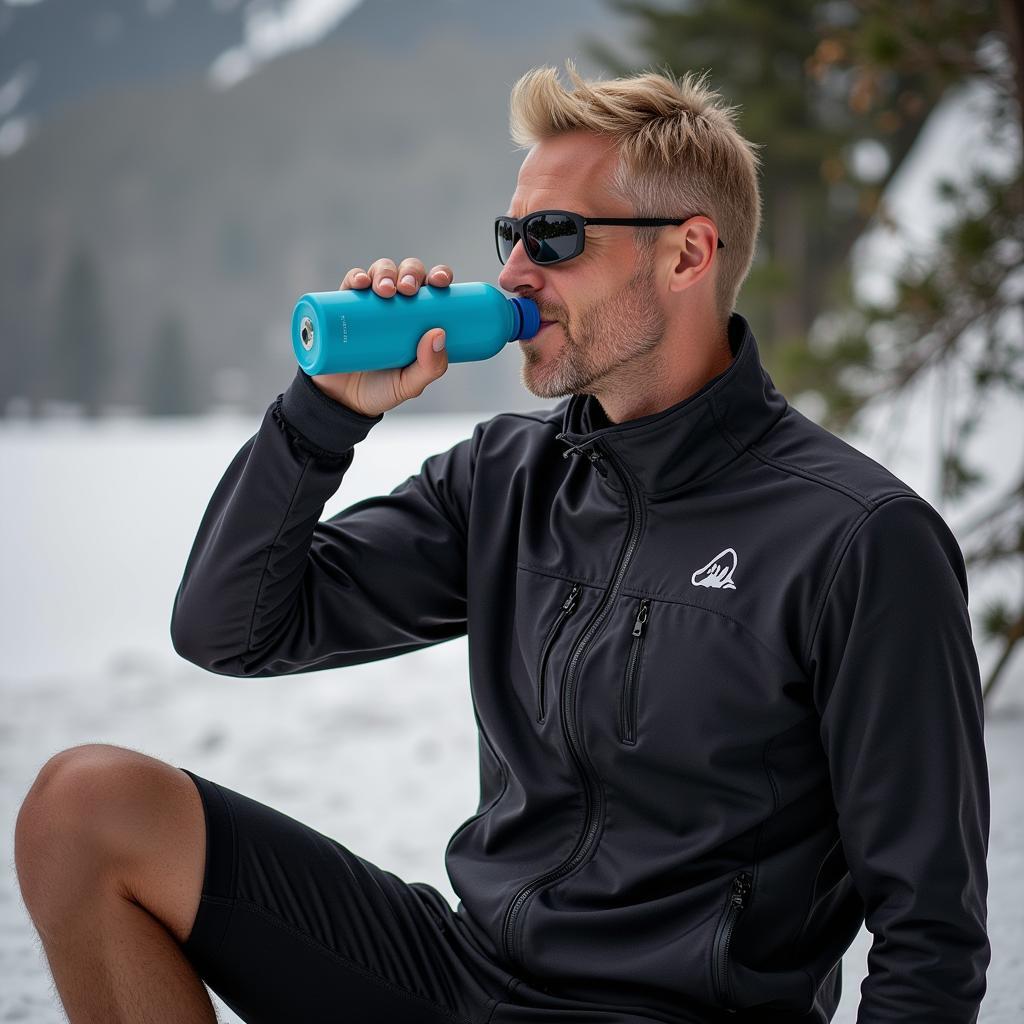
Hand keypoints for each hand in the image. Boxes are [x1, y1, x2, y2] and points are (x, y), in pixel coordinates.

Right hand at [310, 258, 453, 416]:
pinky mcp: (344, 306)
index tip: (441, 281)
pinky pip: (350, 282)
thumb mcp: (411, 384)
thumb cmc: (383, 389)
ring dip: (385, 272)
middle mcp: (397, 303)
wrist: (343, 401)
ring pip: (381, 272)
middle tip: (408, 290)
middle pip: (408, 273)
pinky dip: (356, 276)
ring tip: (385, 290)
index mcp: (420, 315)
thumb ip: (430, 367)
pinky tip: (362, 282)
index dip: (439, 274)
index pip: (433, 287)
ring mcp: (370, 302)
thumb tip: (438, 334)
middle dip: (410, 272)